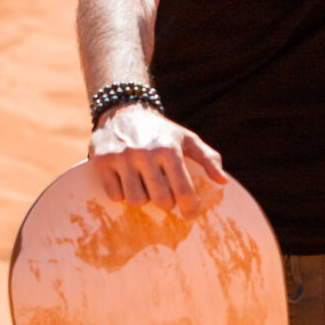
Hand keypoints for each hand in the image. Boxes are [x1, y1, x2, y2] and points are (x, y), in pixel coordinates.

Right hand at [87, 102, 224, 215]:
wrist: (124, 110)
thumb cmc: (160, 131)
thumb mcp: (187, 139)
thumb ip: (208, 158)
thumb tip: (223, 181)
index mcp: (169, 149)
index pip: (183, 190)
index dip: (189, 208)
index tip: (190, 214)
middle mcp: (145, 153)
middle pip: (159, 200)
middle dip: (165, 204)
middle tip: (165, 199)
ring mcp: (122, 157)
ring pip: (135, 200)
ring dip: (142, 199)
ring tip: (145, 188)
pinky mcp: (101, 161)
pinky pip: (114, 195)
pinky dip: (121, 194)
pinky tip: (126, 183)